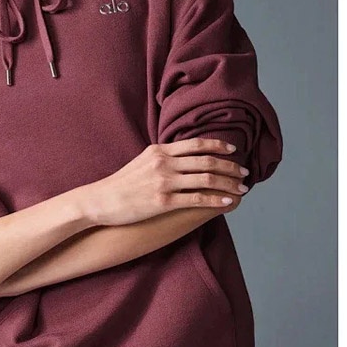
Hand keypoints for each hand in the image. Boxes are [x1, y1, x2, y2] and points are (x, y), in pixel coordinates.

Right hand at [80, 137, 249, 226]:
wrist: (102, 200)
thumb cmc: (122, 183)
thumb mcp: (142, 161)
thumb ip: (163, 156)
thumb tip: (183, 156)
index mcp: (160, 150)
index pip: (196, 144)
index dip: (219, 146)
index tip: (233, 151)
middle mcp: (164, 163)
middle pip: (206, 161)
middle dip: (230, 167)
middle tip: (244, 173)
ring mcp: (164, 182)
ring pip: (206, 179)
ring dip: (228, 184)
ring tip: (241, 189)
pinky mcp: (163, 202)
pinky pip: (196, 199)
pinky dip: (215, 200)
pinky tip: (227, 202)